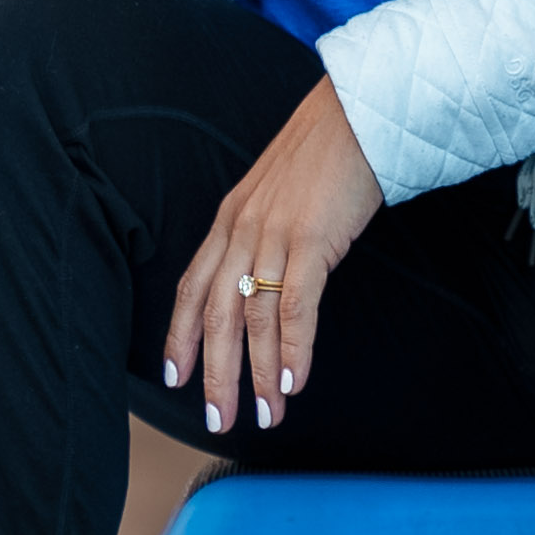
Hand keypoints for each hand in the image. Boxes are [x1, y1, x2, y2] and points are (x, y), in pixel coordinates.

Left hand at [167, 79, 385, 435]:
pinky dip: (292, 348)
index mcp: (229, 219)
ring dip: (258, 375)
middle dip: (215, 375)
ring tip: (266, 415)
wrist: (358, 114)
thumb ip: (262, 234)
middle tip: (218, 420)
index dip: (180, 336)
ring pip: (253, 318)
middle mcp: (241, 229)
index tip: (175, 378)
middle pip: (217, 315)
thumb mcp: (277, 196)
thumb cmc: (324, 156)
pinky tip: (293, 381)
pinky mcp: (311, 239)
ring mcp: (273, 234)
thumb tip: (263, 279)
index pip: (191, 287)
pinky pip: (295, 304)